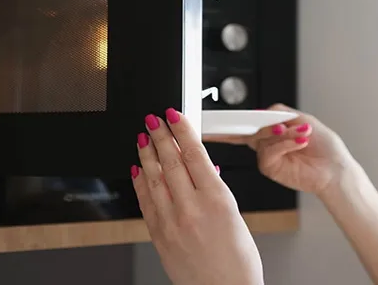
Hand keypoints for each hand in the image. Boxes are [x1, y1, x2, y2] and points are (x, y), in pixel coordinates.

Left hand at [131, 108, 262, 284]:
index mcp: (217, 200)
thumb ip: (216, 191)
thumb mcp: (236, 217)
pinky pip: (146, 203)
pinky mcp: (159, 236)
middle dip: (161, 136)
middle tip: (153, 120)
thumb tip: (204, 169)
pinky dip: (141, 183)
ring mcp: (172, 223)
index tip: (174, 115)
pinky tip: (138, 170)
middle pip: (171, 161)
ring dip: (147, 154)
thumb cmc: (238, 262)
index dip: (182, 130)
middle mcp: (192, 209)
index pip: (195, 154)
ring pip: (154, 178)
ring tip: (143, 137)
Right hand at [204, 104, 356, 196]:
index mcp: (272, 130)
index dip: (228, 122)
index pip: (247, 124)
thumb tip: (262, 112)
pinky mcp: (270, 168)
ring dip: (283, 134)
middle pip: (250, 129)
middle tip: (278, 125)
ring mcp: (267, 156)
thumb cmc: (324, 146)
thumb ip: (279, 113)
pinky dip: (285, 144)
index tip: (215, 119)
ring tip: (302, 135)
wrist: (335, 168)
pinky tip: (300, 142)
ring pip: (262, 138)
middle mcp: (266, 143)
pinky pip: (269, 151)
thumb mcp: (302, 119)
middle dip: (263, 125)